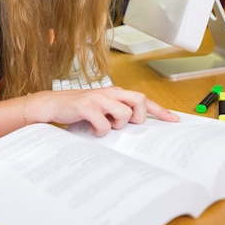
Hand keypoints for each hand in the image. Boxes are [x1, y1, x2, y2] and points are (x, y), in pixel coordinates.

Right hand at [28, 86, 178, 136]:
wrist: (51, 105)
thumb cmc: (77, 110)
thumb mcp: (100, 109)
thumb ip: (116, 113)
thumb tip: (135, 126)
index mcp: (115, 93)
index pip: (143, 99)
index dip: (160, 111)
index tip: (174, 120)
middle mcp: (109, 92)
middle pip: (139, 100)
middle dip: (139, 117)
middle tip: (128, 125)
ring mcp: (98, 98)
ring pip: (124, 114)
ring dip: (117, 125)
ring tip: (104, 126)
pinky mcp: (87, 106)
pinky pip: (104, 125)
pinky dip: (100, 132)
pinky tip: (92, 129)